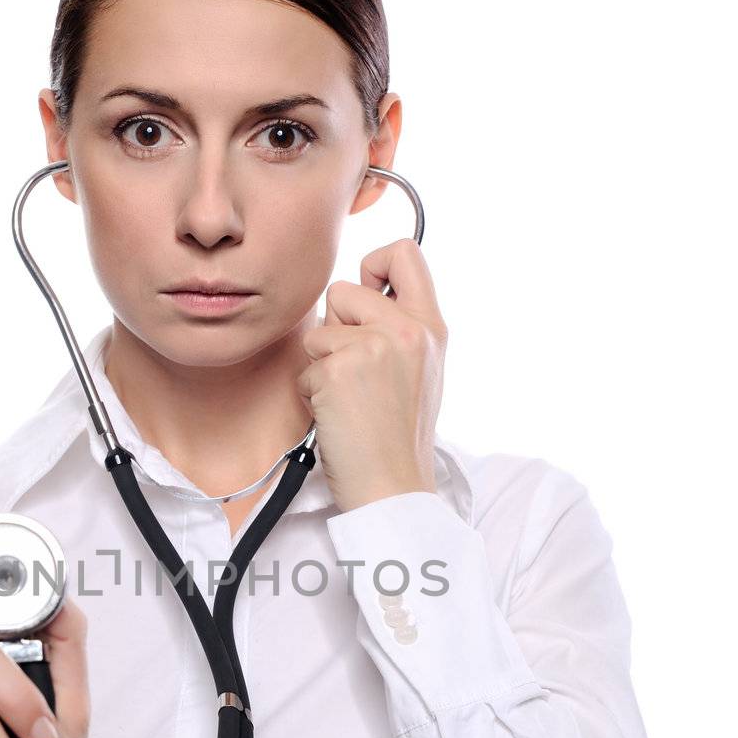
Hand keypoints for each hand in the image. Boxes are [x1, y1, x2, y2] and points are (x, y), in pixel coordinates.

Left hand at [296, 238, 447, 513]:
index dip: (374, 264)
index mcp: (431, 327)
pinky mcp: (340, 369)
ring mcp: (374, 347)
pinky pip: (306, 366)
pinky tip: (338, 416)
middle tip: (356, 373)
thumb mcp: (420, 371)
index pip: (404, 251)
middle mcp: (407, 329)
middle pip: (343, 290)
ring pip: (319, 330)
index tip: (367, 295)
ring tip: (350, 399)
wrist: (393, 486)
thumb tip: (359, 296)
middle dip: (336, 328)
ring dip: (323, 365)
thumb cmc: (398, 438)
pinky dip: (313, 393)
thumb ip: (398, 329)